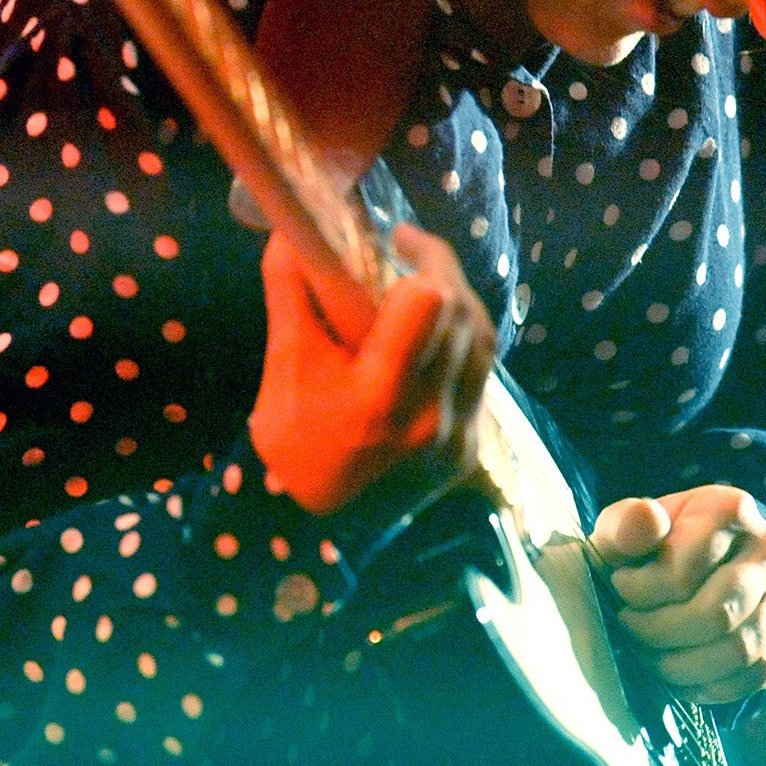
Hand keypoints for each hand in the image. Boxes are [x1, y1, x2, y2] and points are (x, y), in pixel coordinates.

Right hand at [249, 223, 494, 514]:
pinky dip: (462, 343)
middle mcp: (430, 417)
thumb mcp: (283, 369)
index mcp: (379, 398)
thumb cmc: (293, 446)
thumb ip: (291, 294)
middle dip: (440, 270)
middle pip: (462, 313)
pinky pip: (480, 376)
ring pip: (482, 341)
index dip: (420, 262)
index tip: (395, 241)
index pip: (431, 303)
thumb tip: (292, 230)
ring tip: (426, 282)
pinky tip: (434, 333)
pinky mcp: (470, 448)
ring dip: (459, 302)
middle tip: (410, 249)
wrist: (315, 534)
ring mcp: (458, 436)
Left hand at [589, 486, 765, 704]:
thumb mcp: (629, 525)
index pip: (683, 573)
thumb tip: (646, 522)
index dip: (639, 592)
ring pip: (738, 651)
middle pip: (717, 615)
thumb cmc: (652, 545)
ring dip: (680, 665)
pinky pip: (752, 676)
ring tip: (647, 652)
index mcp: (730, 511)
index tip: (618, 586)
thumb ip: (627, 523)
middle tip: (629, 626)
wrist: (692, 561)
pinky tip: (676, 673)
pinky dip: (708, 686)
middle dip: (660, 633)